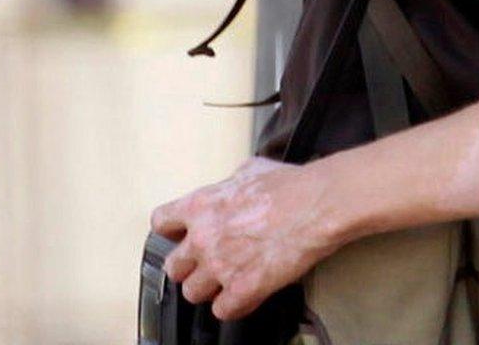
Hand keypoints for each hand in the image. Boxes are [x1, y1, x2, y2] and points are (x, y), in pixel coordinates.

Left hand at [150, 158, 335, 320]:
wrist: (317, 204)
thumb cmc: (291, 184)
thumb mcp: (252, 168)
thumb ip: (231, 183)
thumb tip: (234, 185)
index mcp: (201, 205)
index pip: (161, 223)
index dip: (171, 231)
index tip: (182, 235)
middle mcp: (203, 238)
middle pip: (173, 267)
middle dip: (190, 267)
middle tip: (207, 265)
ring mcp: (220, 266)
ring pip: (193, 293)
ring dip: (209, 289)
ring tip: (227, 283)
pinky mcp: (243, 289)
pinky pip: (222, 310)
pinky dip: (233, 306)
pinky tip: (246, 295)